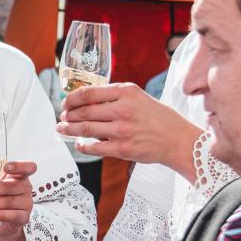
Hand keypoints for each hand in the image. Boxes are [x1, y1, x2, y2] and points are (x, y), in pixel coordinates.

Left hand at [0, 160, 35, 240]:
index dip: (19, 166)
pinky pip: (13, 215)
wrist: (4, 223)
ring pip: (8, 201)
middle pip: (9, 186)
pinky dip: (0, 215)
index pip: (27, 167)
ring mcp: (26, 203)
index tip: (6, 168)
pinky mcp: (24, 217)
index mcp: (19, 176)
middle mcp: (25, 187)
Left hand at [57, 83, 201, 179]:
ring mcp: (122, 130)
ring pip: (85, 129)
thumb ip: (115, 96)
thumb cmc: (158, 117)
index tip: (65, 102)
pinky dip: (82, 145)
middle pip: (84, 111)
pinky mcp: (123, 149)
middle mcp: (123, 109)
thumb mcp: (138, 97)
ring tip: (62, 129)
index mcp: (126, 92)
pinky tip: (78, 143)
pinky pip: (94, 147)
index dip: (71, 98)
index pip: (89, 93)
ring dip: (69, 129)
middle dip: (68, 115)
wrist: (177, 139)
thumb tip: (86, 100)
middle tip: (62, 117)